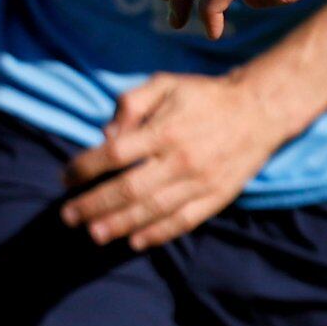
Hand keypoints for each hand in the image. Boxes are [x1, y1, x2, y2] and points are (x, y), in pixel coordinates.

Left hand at [63, 71, 290, 249]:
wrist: (260, 110)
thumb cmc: (204, 96)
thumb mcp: (166, 83)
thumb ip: (132, 103)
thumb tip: (106, 135)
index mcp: (165, 130)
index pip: (115, 154)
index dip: (86, 168)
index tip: (66, 177)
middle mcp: (180, 159)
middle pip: (129, 189)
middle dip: (94, 205)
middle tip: (68, 216)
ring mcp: (199, 182)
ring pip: (153, 210)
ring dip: (119, 225)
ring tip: (93, 234)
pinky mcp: (216, 198)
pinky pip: (183, 222)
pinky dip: (158, 234)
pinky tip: (135, 242)